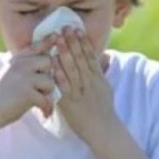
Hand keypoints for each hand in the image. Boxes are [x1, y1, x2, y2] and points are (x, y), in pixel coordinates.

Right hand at [0, 35, 57, 128]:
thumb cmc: (2, 95)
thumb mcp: (11, 73)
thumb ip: (26, 65)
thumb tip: (48, 59)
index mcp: (16, 60)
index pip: (36, 46)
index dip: (48, 40)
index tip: (57, 35)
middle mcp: (20, 66)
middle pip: (48, 61)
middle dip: (49, 74)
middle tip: (42, 87)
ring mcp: (24, 78)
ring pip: (50, 81)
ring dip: (47, 93)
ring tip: (40, 99)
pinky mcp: (27, 93)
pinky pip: (46, 99)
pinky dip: (46, 108)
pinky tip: (43, 113)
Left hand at [52, 27, 117, 143]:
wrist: (103, 131)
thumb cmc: (103, 110)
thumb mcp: (106, 88)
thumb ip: (101, 72)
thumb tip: (103, 56)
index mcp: (98, 79)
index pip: (90, 57)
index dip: (83, 42)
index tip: (77, 29)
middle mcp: (90, 83)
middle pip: (81, 59)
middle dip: (72, 42)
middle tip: (65, 27)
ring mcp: (80, 92)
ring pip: (72, 69)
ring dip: (65, 53)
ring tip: (58, 39)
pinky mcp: (70, 102)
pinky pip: (63, 86)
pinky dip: (58, 73)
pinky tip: (52, 62)